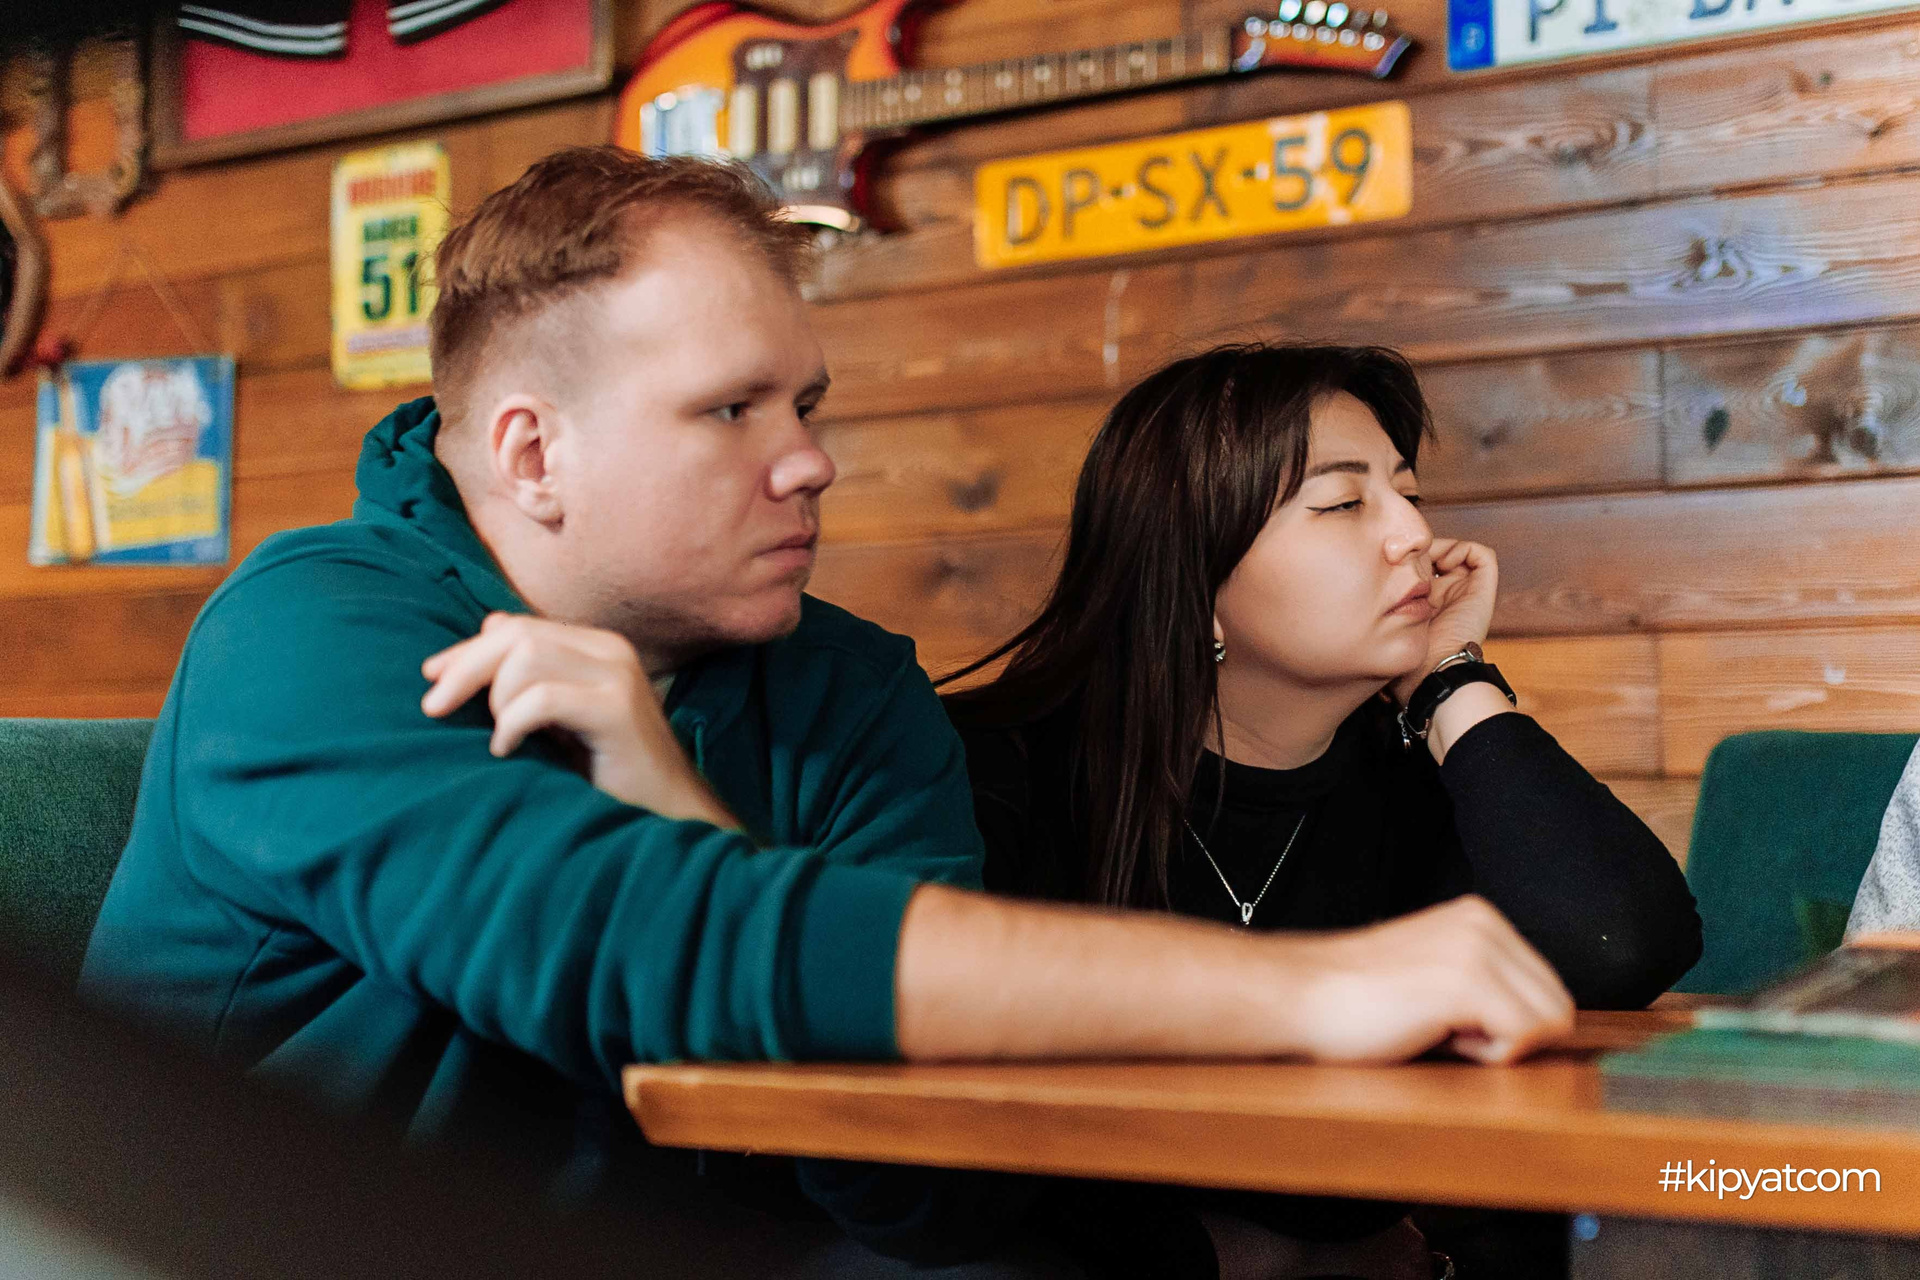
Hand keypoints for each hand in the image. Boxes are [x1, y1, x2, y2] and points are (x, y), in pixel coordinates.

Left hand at [420, 613, 737, 826]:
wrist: (665, 815)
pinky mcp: (618, 708)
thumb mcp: (558, 719)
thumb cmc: (605, 774)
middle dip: (465, 669)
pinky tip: (507, 751)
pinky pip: (542, 698)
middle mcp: (610, 650)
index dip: (468, 651)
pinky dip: (512, 724)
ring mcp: (618, 675)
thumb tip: (487, 626)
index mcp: (596, 647)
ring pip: (526, 658)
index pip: (517, 627)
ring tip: (501, 740)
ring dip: (496, 702)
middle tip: (433, 709)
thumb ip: (530, 674)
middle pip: (516, 635)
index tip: (432, 680)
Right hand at [1288, 895, 1573, 1064]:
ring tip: (1440, 1029)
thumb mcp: (1435, 972)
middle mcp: (1485, 924)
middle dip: (1512, 1034)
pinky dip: (1487, 1055)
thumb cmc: (1355, 999)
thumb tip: (1543, 1022)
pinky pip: (1523, 1038)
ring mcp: (1477, 949)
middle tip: (1446, 1029)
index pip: (1548, 987)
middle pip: (1558, 1006)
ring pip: (1549, 1023)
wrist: (1298, 995)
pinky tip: (1436, 1035)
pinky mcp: (1466, 981)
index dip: (1508, 1023)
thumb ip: (1486, 982)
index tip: (1454, 1020)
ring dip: (1500, 1045)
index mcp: (1480, 918)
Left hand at [1390, 538, 1498, 706]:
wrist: (1435, 672)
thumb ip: (1377, 612)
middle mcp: (1450, 594)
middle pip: (1440, 556)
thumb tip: (1351, 593)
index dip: (1406, 559)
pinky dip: (1463, 550)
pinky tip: (1444, 563)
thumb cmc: (1408, 660)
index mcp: (1429, 603)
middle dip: (1422, 549)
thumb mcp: (1386, 629)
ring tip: (1426, 558)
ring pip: (1460, 552)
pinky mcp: (1485, 590)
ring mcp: (1469, 592)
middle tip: (1407, 555)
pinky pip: (1482, 556)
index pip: (1420, 568)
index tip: (1389, 560)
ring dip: (1442, 547)